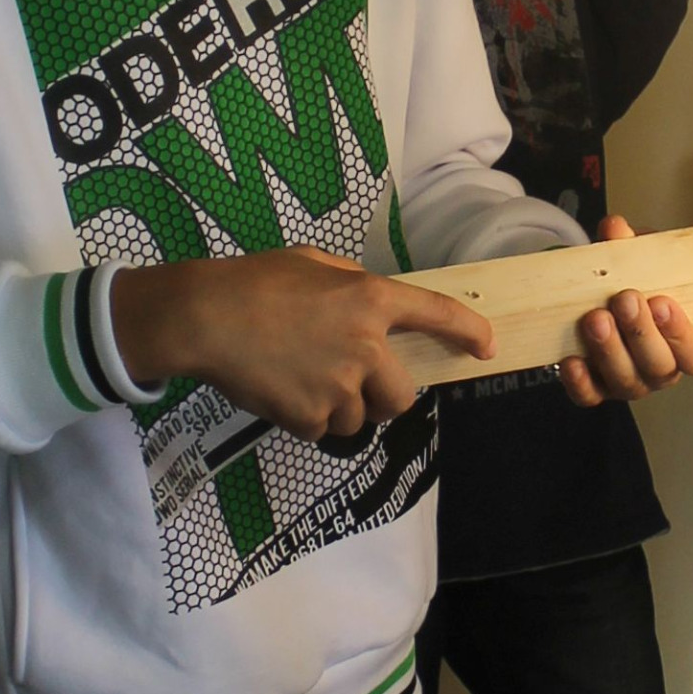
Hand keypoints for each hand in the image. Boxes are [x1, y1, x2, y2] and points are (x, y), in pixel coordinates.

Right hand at [107, 247, 494, 439]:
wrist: (205, 318)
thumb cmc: (254, 281)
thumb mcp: (312, 264)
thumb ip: (350, 284)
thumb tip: (369, 308)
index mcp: (370, 298)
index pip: (437, 314)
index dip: (468, 331)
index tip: (487, 348)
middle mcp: (365, 345)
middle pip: (402, 396)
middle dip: (385, 399)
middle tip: (358, 389)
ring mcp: (340, 385)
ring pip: (358, 419)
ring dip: (338, 409)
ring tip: (299, 379)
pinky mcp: (310, 417)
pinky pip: (320, 430)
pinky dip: (304, 418)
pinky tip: (278, 390)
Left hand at [556, 215, 692, 408]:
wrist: (606, 297)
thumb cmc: (639, 283)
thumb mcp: (643, 261)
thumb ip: (633, 246)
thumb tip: (615, 229)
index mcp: (687, 343)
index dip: (682, 332)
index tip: (663, 302)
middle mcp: (661, 369)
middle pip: (659, 367)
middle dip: (641, 333)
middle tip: (625, 300)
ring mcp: (630, 382)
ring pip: (625, 380)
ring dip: (610, 350)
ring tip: (596, 319)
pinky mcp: (598, 389)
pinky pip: (589, 395)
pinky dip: (579, 381)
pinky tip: (571, 359)